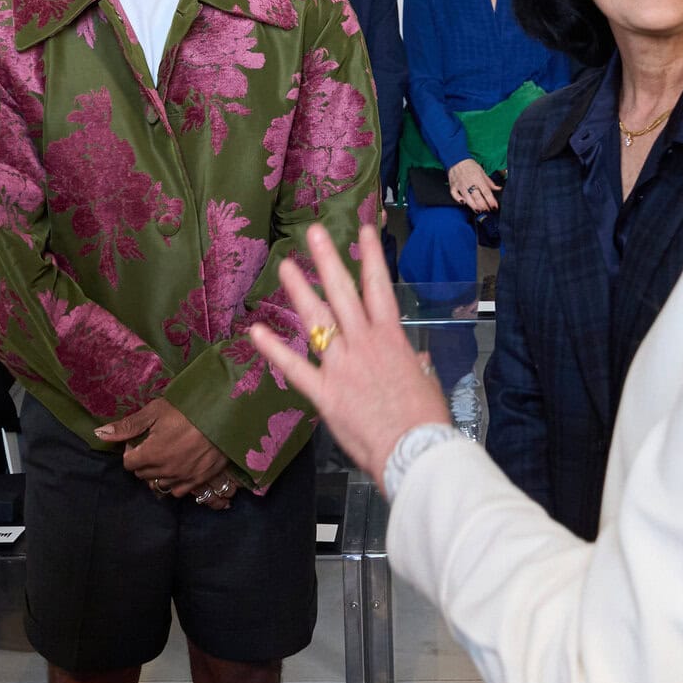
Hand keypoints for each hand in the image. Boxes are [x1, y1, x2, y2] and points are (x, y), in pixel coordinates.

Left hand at [96, 398, 229, 502]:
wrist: (223, 415)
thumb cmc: (187, 409)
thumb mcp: (155, 411)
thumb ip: (128, 426)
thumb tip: (101, 435)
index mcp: (151, 454)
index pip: (128, 463)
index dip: (132, 450)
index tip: (142, 438)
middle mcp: (165, 471)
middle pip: (142, 474)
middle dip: (143, 460)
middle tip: (154, 443)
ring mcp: (183, 478)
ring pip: (159, 484)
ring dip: (158, 473)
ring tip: (167, 455)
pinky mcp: (199, 480)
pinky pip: (178, 491)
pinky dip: (174, 482)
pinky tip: (179, 467)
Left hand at [248, 223, 448, 492]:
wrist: (415, 451)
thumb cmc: (426, 421)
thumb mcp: (426, 383)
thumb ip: (414, 366)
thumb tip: (414, 359)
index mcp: (392, 340)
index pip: (380, 288)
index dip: (371, 257)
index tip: (364, 231)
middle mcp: (364, 344)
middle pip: (343, 293)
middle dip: (328, 260)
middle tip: (314, 232)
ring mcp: (342, 365)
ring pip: (318, 319)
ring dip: (299, 290)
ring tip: (285, 265)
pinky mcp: (324, 392)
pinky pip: (294, 367)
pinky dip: (273, 349)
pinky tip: (256, 331)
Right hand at [446, 159, 497, 213]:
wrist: (457, 159)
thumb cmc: (470, 165)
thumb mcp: (482, 171)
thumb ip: (489, 182)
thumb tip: (498, 188)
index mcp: (478, 179)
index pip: (486, 192)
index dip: (491, 201)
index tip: (494, 207)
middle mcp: (469, 183)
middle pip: (477, 197)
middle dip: (483, 206)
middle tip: (487, 210)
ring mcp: (460, 185)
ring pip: (467, 198)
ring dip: (474, 206)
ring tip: (479, 210)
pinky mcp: (453, 186)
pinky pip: (455, 195)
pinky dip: (458, 200)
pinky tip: (463, 203)